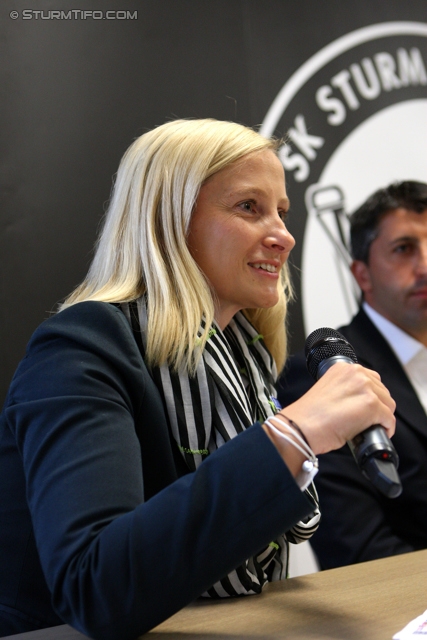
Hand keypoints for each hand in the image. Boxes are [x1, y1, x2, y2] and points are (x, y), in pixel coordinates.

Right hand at [278, 362, 395, 455]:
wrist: (301, 427)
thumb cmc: (309, 416)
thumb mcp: (328, 390)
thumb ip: (346, 390)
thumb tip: (360, 404)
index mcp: (343, 367)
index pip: (370, 379)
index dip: (371, 396)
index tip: (366, 408)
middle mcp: (355, 373)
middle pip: (382, 391)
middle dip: (378, 407)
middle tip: (368, 420)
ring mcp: (364, 388)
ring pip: (388, 404)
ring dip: (382, 417)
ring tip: (370, 427)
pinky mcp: (371, 405)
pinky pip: (389, 419)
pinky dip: (386, 428)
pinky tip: (377, 433)